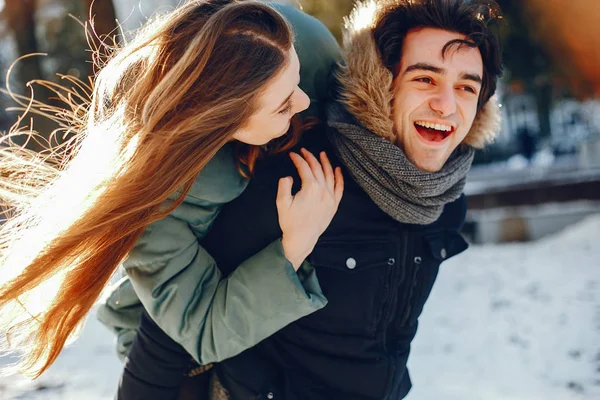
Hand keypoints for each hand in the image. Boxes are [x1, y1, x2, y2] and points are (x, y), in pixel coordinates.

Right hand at [276, 148, 343, 269]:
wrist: (302, 238)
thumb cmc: (290, 222)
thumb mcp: (281, 203)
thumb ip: (284, 186)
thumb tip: (289, 176)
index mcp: (310, 188)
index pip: (304, 168)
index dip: (297, 159)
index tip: (292, 155)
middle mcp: (323, 191)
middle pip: (318, 168)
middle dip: (310, 157)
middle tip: (304, 151)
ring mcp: (330, 198)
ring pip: (330, 175)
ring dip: (326, 163)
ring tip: (322, 154)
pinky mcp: (334, 205)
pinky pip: (340, 188)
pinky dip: (339, 177)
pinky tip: (338, 169)